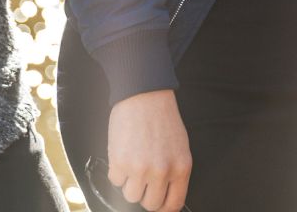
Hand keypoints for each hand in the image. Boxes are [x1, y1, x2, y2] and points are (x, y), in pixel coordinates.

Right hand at [106, 89, 191, 211]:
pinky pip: (115, 181)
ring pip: (130, 196)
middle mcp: (162, 171)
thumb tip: (166, 194)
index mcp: (181, 168)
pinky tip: (124, 153)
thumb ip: (174, 172)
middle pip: (150, 204)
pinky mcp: (120, 164)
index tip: (158, 205)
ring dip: (129, 182)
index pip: (173, 204)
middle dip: (144, 194)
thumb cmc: (162, 118)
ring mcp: (140, 169)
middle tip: (143, 179)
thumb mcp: (179, 147)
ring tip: (133, 162)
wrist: (144, 95)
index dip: (163, 208)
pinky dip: (117, 171)